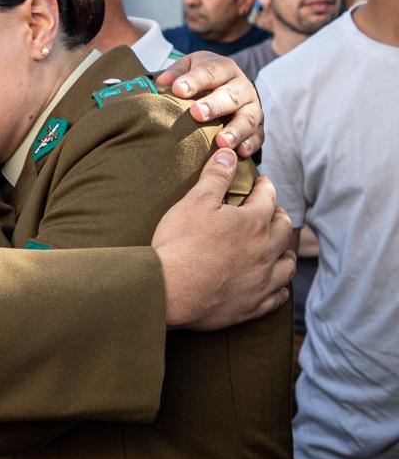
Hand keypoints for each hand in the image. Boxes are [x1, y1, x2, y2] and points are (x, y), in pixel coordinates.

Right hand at [153, 148, 294, 328]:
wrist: (170, 290)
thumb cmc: (180, 243)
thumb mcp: (194, 202)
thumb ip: (215, 177)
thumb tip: (229, 154)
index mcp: (252, 223)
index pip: (268, 198)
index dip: (265, 187)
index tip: (261, 183)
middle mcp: (265, 251)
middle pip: (284, 229)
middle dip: (280, 216)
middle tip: (272, 212)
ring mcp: (262, 280)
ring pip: (288, 264)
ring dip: (286, 252)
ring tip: (280, 248)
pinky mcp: (253, 305)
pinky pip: (278, 297)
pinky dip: (280, 289)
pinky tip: (276, 286)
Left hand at [156, 51, 261, 155]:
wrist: (228, 85)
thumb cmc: (203, 78)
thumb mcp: (190, 67)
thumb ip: (176, 73)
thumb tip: (162, 82)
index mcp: (224, 69)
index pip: (210, 72)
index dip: (194, 80)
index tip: (178, 89)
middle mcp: (242, 87)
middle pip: (231, 96)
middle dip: (214, 105)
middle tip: (197, 114)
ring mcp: (252, 108)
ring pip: (247, 118)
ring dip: (235, 131)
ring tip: (221, 141)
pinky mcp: (258, 127)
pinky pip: (257, 137)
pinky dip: (250, 145)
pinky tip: (239, 153)